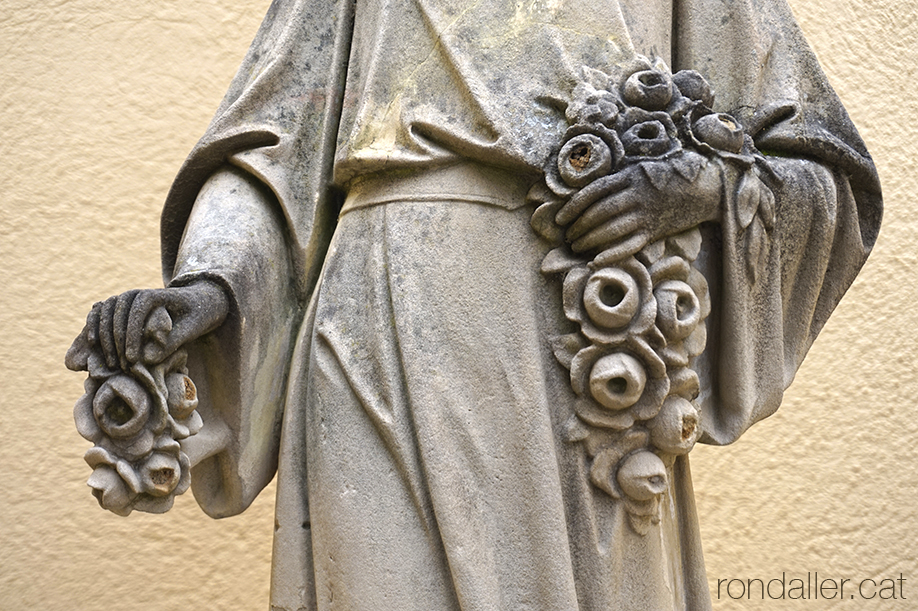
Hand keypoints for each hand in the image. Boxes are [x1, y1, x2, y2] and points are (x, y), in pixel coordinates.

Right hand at [66, 281, 228, 371]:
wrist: (198, 302)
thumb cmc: (198, 315)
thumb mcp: (192, 329)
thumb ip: (173, 342)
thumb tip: (147, 359)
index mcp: (157, 294)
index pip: (137, 310)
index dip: (132, 335)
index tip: (133, 359)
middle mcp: (138, 292)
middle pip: (118, 311)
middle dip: (117, 341)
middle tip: (122, 367)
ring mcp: (127, 297)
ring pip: (106, 311)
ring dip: (104, 337)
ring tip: (111, 363)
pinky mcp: (121, 306)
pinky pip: (101, 311)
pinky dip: (94, 323)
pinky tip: (93, 343)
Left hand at [555, 152, 721, 264]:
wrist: (707, 188)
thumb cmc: (671, 176)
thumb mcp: (643, 169)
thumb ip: (619, 180)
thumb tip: (589, 195)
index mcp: (630, 176)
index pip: (593, 192)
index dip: (573, 206)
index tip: (559, 218)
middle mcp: (637, 194)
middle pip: (599, 212)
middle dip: (578, 226)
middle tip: (567, 237)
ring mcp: (647, 214)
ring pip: (611, 229)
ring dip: (589, 240)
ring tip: (576, 247)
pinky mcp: (656, 230)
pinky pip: (629, 245)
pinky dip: (611, 254)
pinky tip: (596, 261)